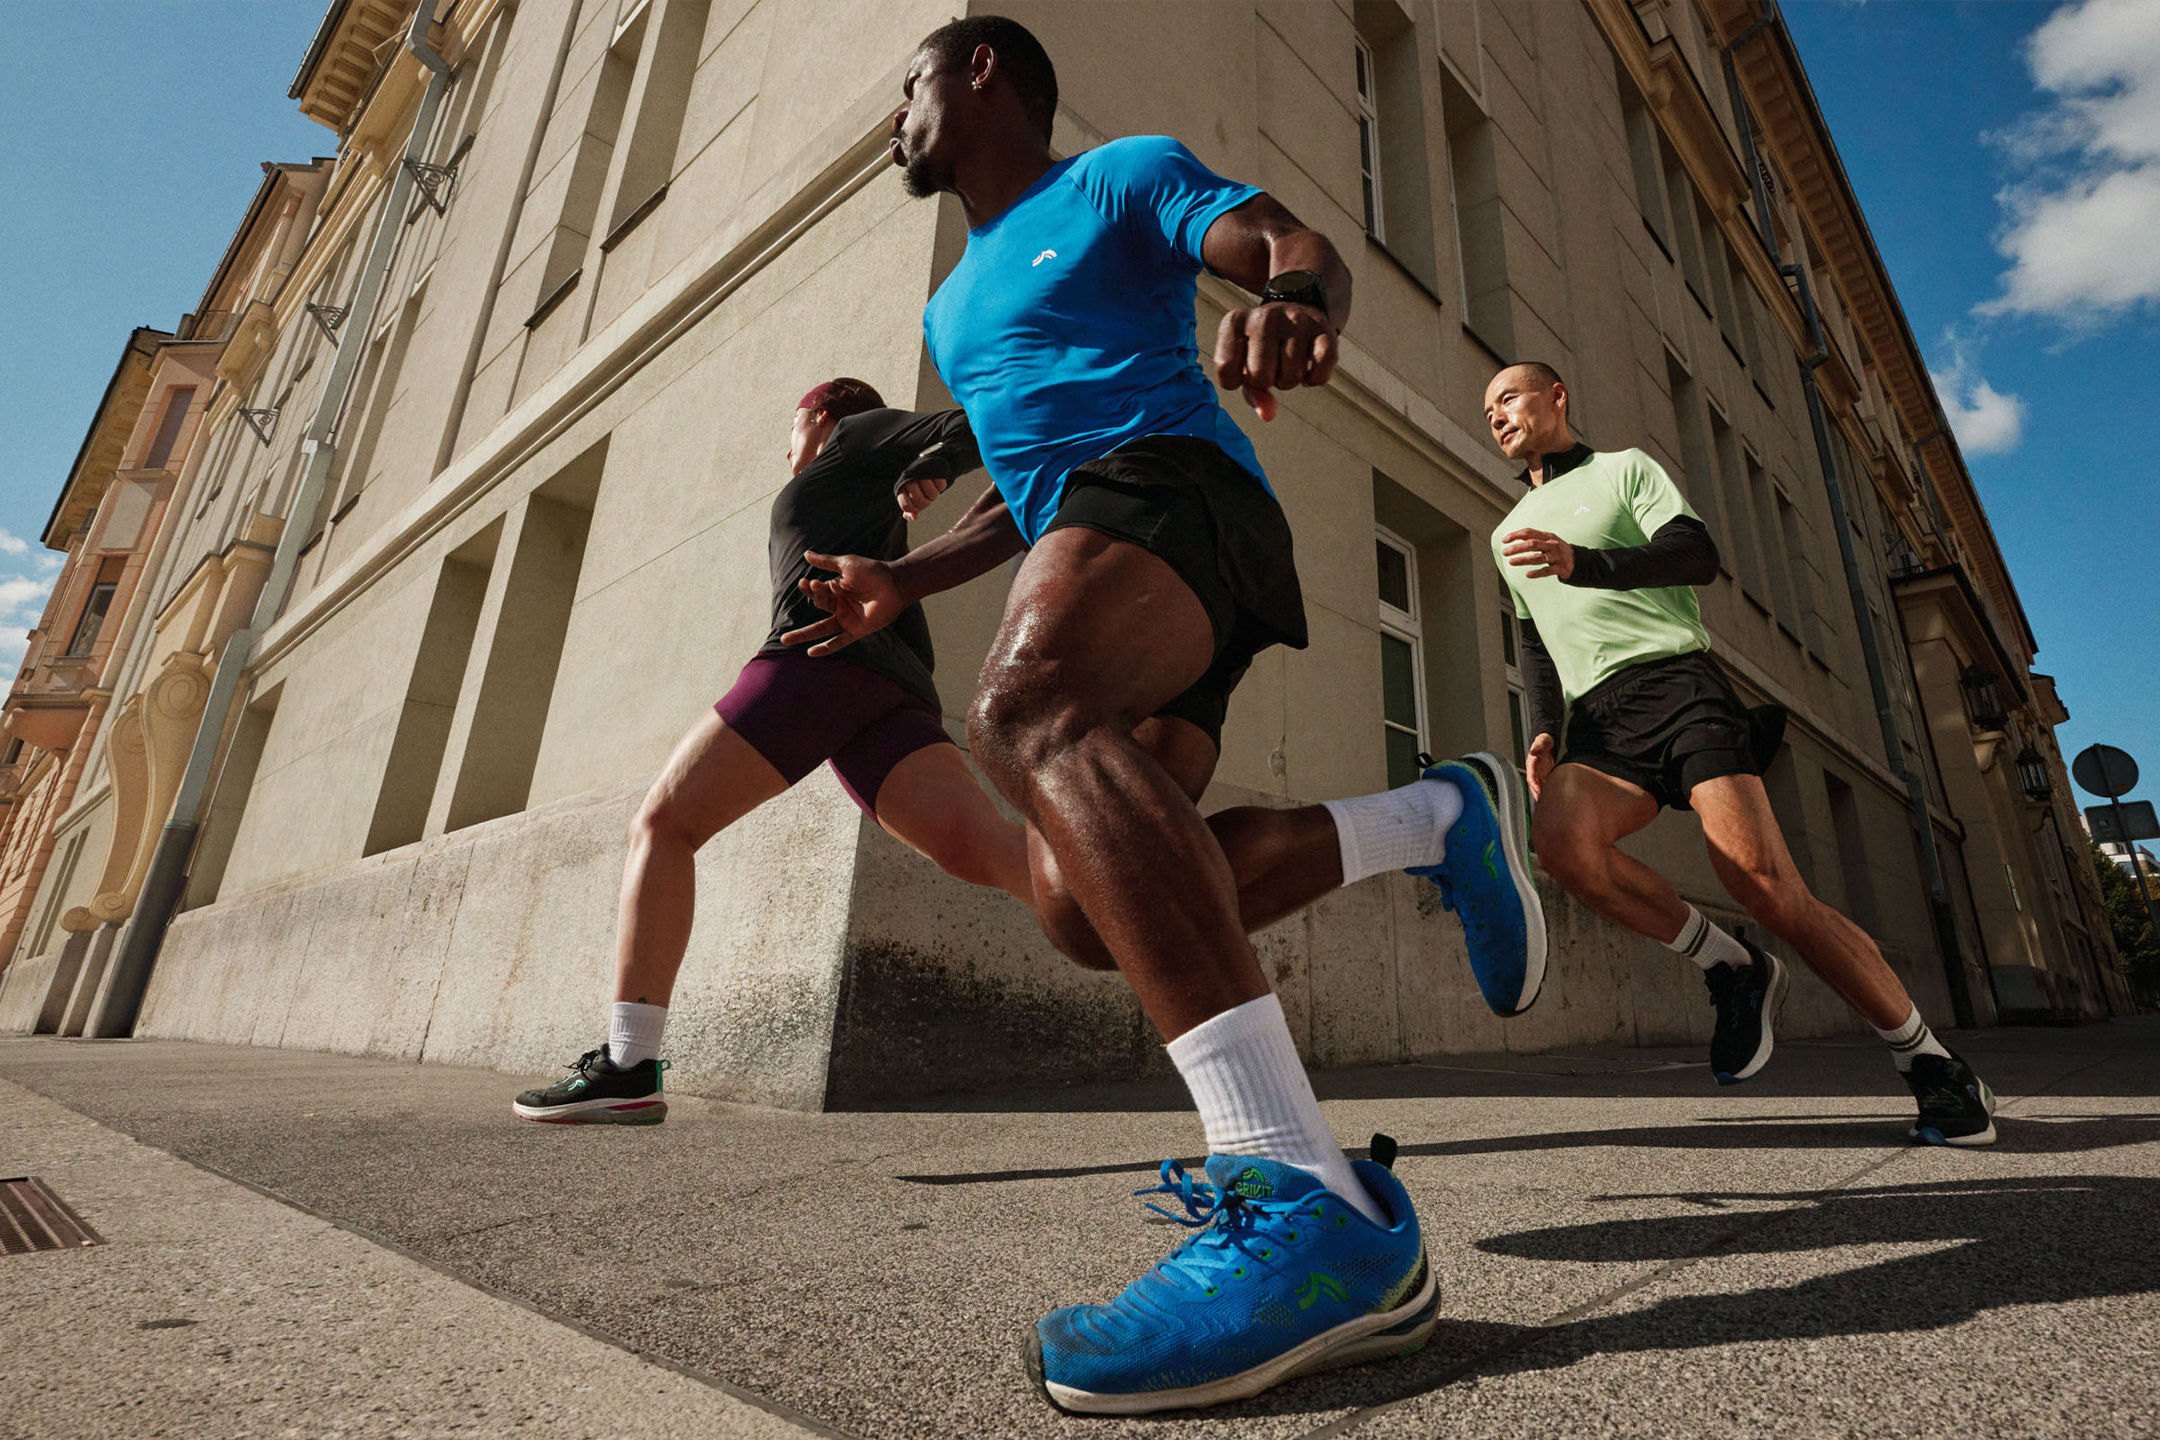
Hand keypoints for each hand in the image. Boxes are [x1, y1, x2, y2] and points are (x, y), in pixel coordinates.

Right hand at [781, 551, 906, 655]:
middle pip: (818, 606)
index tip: (808, 582)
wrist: (894, 584)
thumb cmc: (872, 571)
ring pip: (821, 629)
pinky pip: (839, 642)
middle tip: (804, 588)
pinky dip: (826, 647)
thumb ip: (826, 562)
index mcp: (836, 589)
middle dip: (811, 599)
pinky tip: (811, 652)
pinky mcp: (856, 630)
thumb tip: (806, 554)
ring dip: (803, 634)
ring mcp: (847, 618)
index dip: (811, 588)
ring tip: (785, 640)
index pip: (817, 591)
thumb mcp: (846, 564)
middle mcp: (840, 605)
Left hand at [897, 474, 950, 520]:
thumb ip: (911, 509)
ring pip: (932, 495)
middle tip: (926, 496)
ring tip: (932, 489)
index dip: (914, 509)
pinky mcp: (933, 470)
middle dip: (926, 502)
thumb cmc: (918, 484)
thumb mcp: (912, 496)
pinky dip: (940, 486)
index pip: (907, 506)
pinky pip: (941, 486)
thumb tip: (913, 517)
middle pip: (921, 502)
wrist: (927, 465)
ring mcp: (921, 475)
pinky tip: (936, 482)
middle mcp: (910, 480)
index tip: (917, 504)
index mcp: (902, 487)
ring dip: (934, 494)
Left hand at [1213, 301, 1336, 417]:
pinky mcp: (1323, 329)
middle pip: (1260, 376)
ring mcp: (1296, 320)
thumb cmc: (1263, 345)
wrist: (1297, 310)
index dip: (1236, 381)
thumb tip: (1268, 415)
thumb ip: (1252, 392)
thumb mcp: (1245, 364)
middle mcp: (1265, 316)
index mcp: (1235, 321)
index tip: (1243, 369)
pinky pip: (1319, 373)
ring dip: (1289, 380)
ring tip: (1288, 362)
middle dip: (1267, 382)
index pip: (1226, 369)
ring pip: (1290, 377)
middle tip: (1271, 366)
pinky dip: (1315, 379)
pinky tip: (1309, 368)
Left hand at [1502, 528, 1574, 580]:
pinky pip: (1546, 571)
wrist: (1579, 561)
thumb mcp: (1549, 541)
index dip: (1516, 535)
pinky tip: (1527, 575)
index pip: (1529, 533)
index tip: (1504, 540)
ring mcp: (1556, 557)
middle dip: (1517, 548)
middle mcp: (1552, 545)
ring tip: (1511, 562)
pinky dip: (1537, 573)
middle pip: (1532, 544)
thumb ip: (1535, 539)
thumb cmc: (1558, 550)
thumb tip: (1515, 539)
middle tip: (1505, 552)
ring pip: (1537, 558)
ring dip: (1523, 560)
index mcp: (1548, 536)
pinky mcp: (1559, 568)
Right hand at [1526, 732, 1555, 801]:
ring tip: (1547, 802)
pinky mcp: (1544, 773)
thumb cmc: (1545, 740)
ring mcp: (1539, 772)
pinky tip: (1553, 794)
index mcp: (1531, 763)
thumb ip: (1538, 746)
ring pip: (1539, 785)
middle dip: (1537, 793)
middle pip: (1534, 784)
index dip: (1534, 784)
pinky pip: (1545, 783)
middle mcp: (1534, 769)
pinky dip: (1547, 789)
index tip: (1537, 790)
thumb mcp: (1542, 741)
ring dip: (1542, 793)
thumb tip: (1533, 752)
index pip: (1531, 776)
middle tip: (1542, 801)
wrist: (1549, 739)